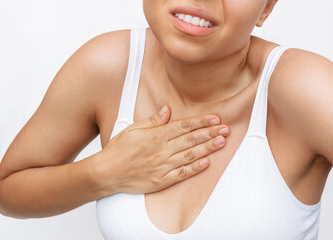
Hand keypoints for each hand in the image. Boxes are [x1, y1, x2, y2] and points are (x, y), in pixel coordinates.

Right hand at [95, 104, 229, 195]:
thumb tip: (167, 110)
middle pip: (191, 139)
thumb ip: (152, 120)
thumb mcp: (133, 129)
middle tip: (226, 129)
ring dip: (208, 148)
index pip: (184, 126)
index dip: (201, 122)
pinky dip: (195, 169)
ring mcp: (163, 166)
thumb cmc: (118, 150)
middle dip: (210, 133)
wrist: (106, 173)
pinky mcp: (161, 181)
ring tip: (222, 142)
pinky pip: (182, 174)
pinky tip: (207, 163)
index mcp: (156, 136)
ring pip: (190, 155)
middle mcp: (162, 150)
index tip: (215, 118)